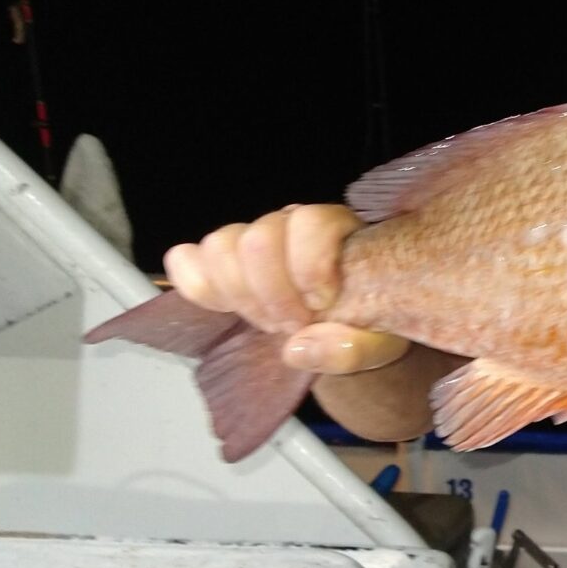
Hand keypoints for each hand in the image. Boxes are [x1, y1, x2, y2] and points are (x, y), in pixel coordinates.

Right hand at [163, 203, 409, 373]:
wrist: (340, 327)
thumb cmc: (366, 325)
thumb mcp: (380, 344)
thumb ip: (353, 348)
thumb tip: (297, 347)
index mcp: (334, 228)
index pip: (310, 220)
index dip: (309, 266)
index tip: (321, 304)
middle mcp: (289, 224)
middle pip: (257, 238)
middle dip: (272, 294)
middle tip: (294, 324)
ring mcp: (250, 239)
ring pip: (220, 246)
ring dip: (240, 295)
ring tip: (269, 321)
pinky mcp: (218, 261)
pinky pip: (186, 259)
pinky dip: (198, 286)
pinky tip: (227, 309)